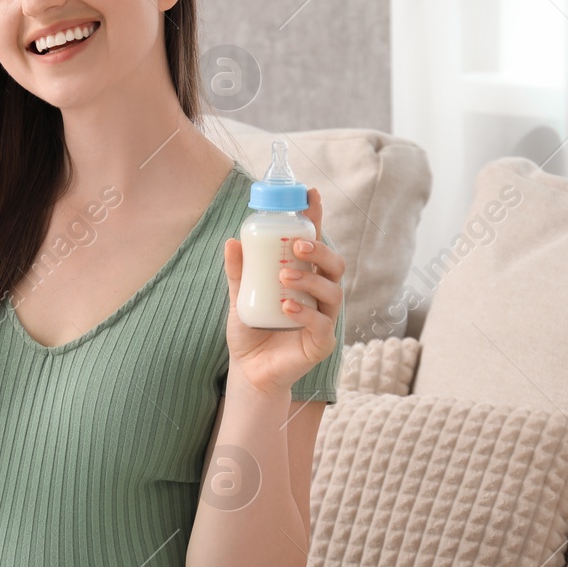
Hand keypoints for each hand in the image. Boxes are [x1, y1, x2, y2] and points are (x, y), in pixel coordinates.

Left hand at [222, 186, 343, 397]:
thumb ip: (239, 272)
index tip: (311, 195)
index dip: (316, 219)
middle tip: (296, 247)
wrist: (249, 371)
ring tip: (284, 277)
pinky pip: (322, 323)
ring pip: (333, 292)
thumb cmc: (250, 331)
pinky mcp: (322, 343)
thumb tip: (232, 241)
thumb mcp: (239, 297)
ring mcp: (325, 318)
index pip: (316, 243)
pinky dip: (305, 312)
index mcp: (304, 277)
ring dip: (310, 280)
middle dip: (320, 251)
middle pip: (335, 265)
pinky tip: (286, 306)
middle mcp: (320, 295)